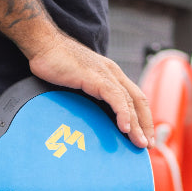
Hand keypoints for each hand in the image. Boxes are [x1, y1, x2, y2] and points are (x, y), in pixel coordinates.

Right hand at [28, 31, 153, 149]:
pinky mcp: (95, 77)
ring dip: (136, 125)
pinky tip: (125, 128)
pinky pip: (115, 97)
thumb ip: (88, 97)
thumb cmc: (56, 64)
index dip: (143, 118)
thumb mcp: (78, 84)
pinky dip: (122, 113)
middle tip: (147, 145)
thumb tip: (90, 119)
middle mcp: (113, 74)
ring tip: (139, 143)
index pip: (135, 98)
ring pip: (129, 102)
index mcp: (111, 75)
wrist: (44, 45)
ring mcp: (105, 74)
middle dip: (146, 125)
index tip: (144, 137)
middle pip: (138, 101)